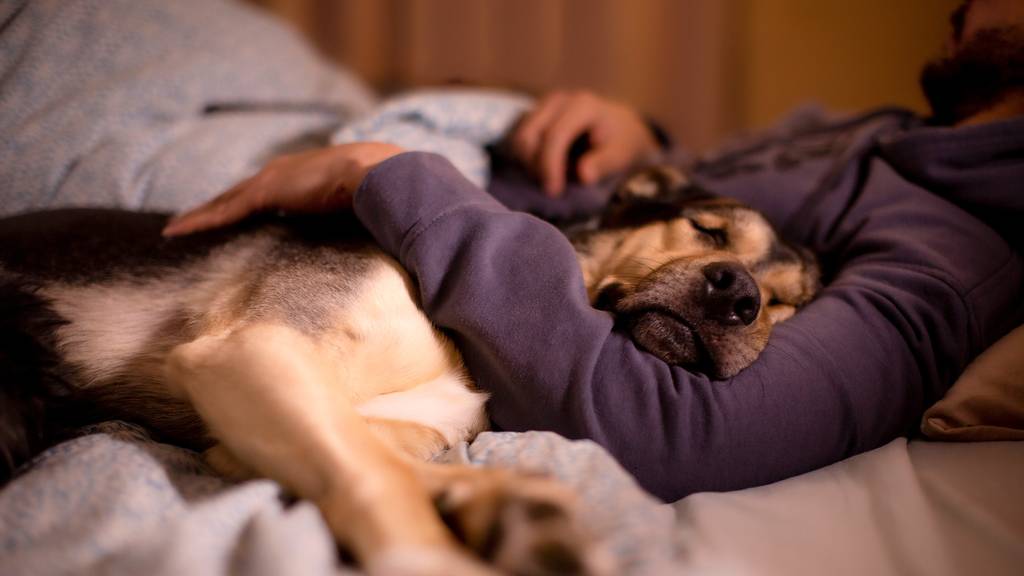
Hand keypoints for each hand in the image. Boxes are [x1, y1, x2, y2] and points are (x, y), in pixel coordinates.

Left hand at [162, 142, 404, 235]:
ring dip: (201, 215)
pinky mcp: (265, 191)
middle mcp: (284, 172)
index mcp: (305, 175)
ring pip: (225, 202)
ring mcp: (272, 180)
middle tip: (192, 221)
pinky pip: (224, 211)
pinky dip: (200, 221)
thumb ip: (356, 218)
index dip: (248, 203)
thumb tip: (370, 239)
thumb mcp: (363, 207)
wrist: (380, 175)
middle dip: (217, 207)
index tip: (235, 214)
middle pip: (239, 195)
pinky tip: (177, 231)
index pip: (268, 192)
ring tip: (175, 229)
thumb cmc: (381, 192)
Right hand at [509, 90, 658, 196]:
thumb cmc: (622, 142)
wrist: (621, 126)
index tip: (554, 191)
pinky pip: (520, 141)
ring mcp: (544, 105)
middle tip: (553, 188)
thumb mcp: (621, 155)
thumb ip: (603, 164)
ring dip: (530, 165)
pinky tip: (548, 169)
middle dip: (536, 167)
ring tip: (553, 177)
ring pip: (519, 139)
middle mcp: (558, 100)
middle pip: (528, 136)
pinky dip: (528, 160)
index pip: (555, 136)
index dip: (550, 165)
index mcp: (582, 106)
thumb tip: (584, 176)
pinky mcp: (536, 115)